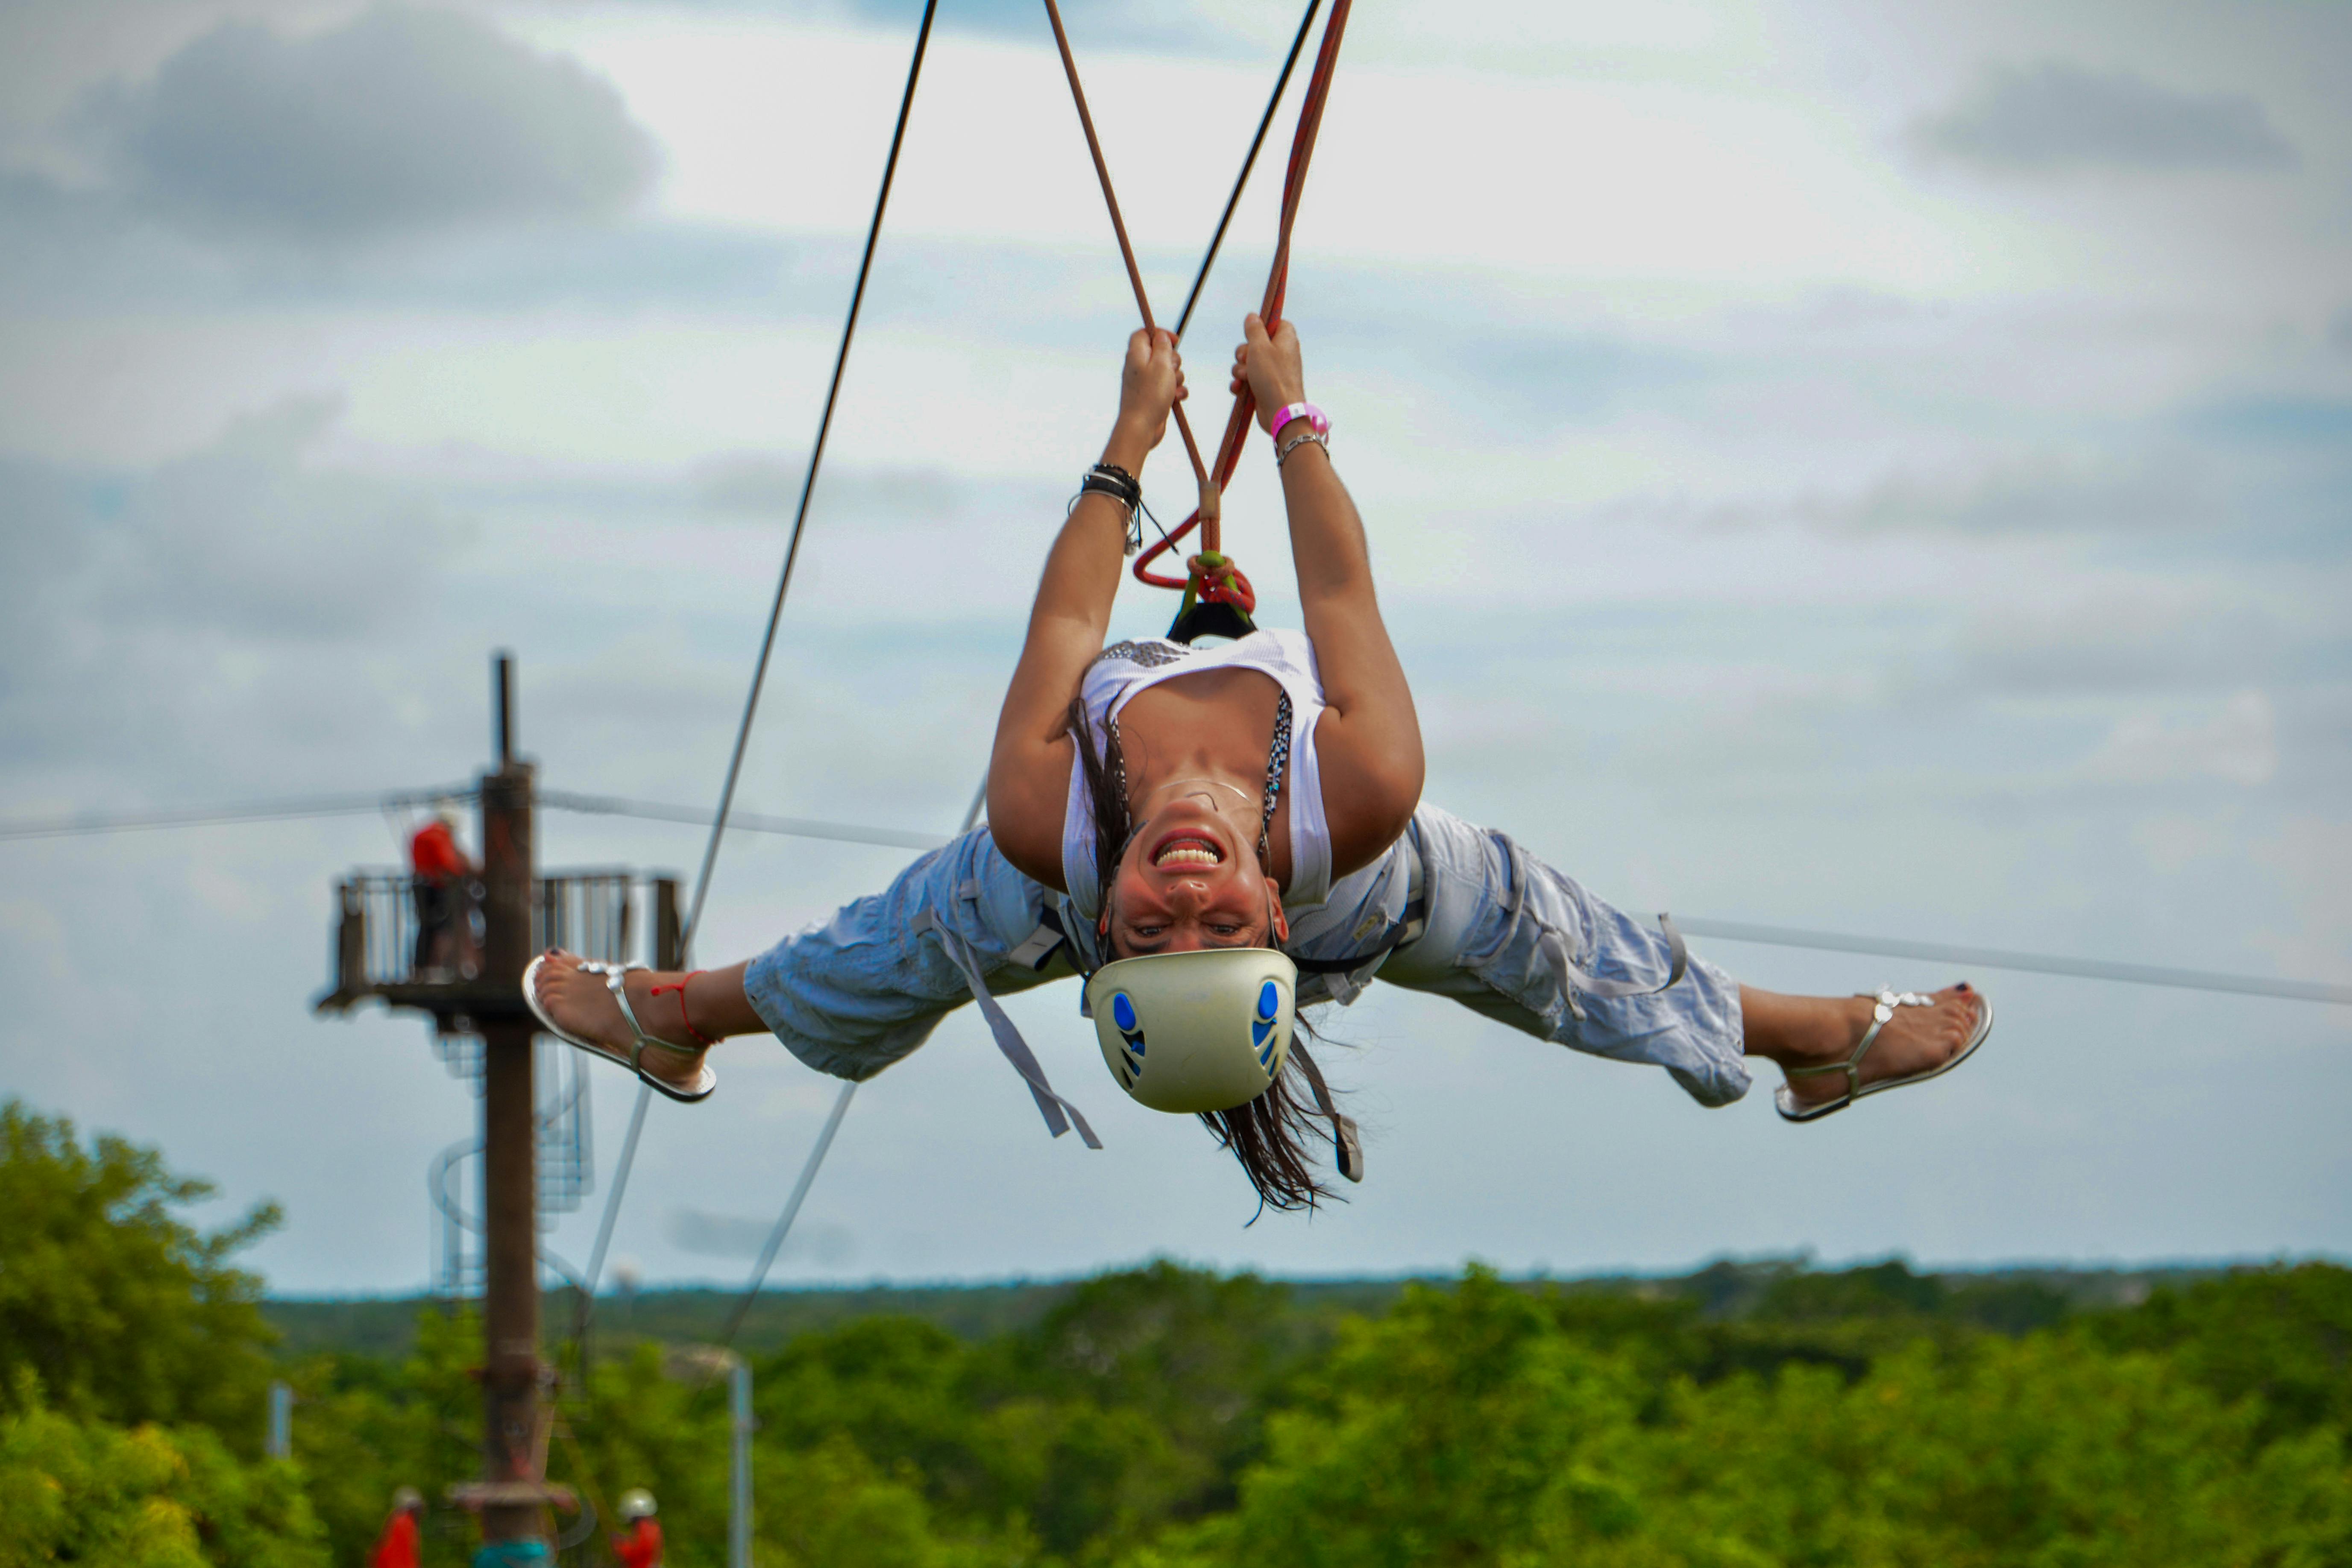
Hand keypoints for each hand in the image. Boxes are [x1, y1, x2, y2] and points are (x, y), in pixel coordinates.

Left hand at [1113, 327, 1185, 457]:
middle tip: (1171, 369)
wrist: (1141, 427)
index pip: (1144, 333)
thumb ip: (1162, 347)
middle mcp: (1139, 367)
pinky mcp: (1154, 396)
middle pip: (1161, 352)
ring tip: (1171, 388)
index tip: (1175, 340)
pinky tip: (1176, 398)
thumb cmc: (1150, 395)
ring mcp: (1147, 382)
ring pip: (1169, 371)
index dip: (1159, 333)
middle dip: (1173, 360)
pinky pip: (1170, 388)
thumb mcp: (1160, 364)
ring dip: (1177, 378)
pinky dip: (1176, 391)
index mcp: (1136, 355)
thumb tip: (1161, 335)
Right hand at [1231, 314, 1304, 430]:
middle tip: (1246, 359)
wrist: (1280, 412)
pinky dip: (1241, 382)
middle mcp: (1281, 353)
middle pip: (1255, 343)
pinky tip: (1239, 388)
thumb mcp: (1260, 347)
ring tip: (1245, 378)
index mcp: (1286, 338)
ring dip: (1240, 369)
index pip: (1274, 323)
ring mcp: (1272, 371)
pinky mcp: (1264, 386)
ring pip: (1248, 362)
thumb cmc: (1273, 377)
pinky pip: (1247, 379)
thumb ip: (1254, 329)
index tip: (1253, 334)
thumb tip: (1252, 316)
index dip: (1261, 327)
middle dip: (1244, 353)